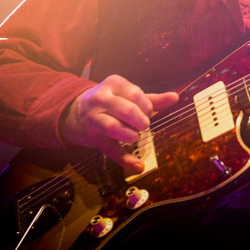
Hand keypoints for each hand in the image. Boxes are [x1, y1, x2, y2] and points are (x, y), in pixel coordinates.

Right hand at [60, 74, 178, 174]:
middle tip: (143, 125)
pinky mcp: (93, 137)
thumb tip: (175, 97)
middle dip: (141, 120)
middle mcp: (101, 99)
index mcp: (114, 84)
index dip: (146, 107)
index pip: (136, 94)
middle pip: (127, 110)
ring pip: (114, 127)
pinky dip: (125, 159)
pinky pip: (110, 149)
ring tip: (135, 136)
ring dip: (131, 134)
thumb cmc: (109, 102)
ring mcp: (94, 118)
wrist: (74, 112)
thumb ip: (151, 98)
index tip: (147, 112)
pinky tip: (138, 165)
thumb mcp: (127, 95)